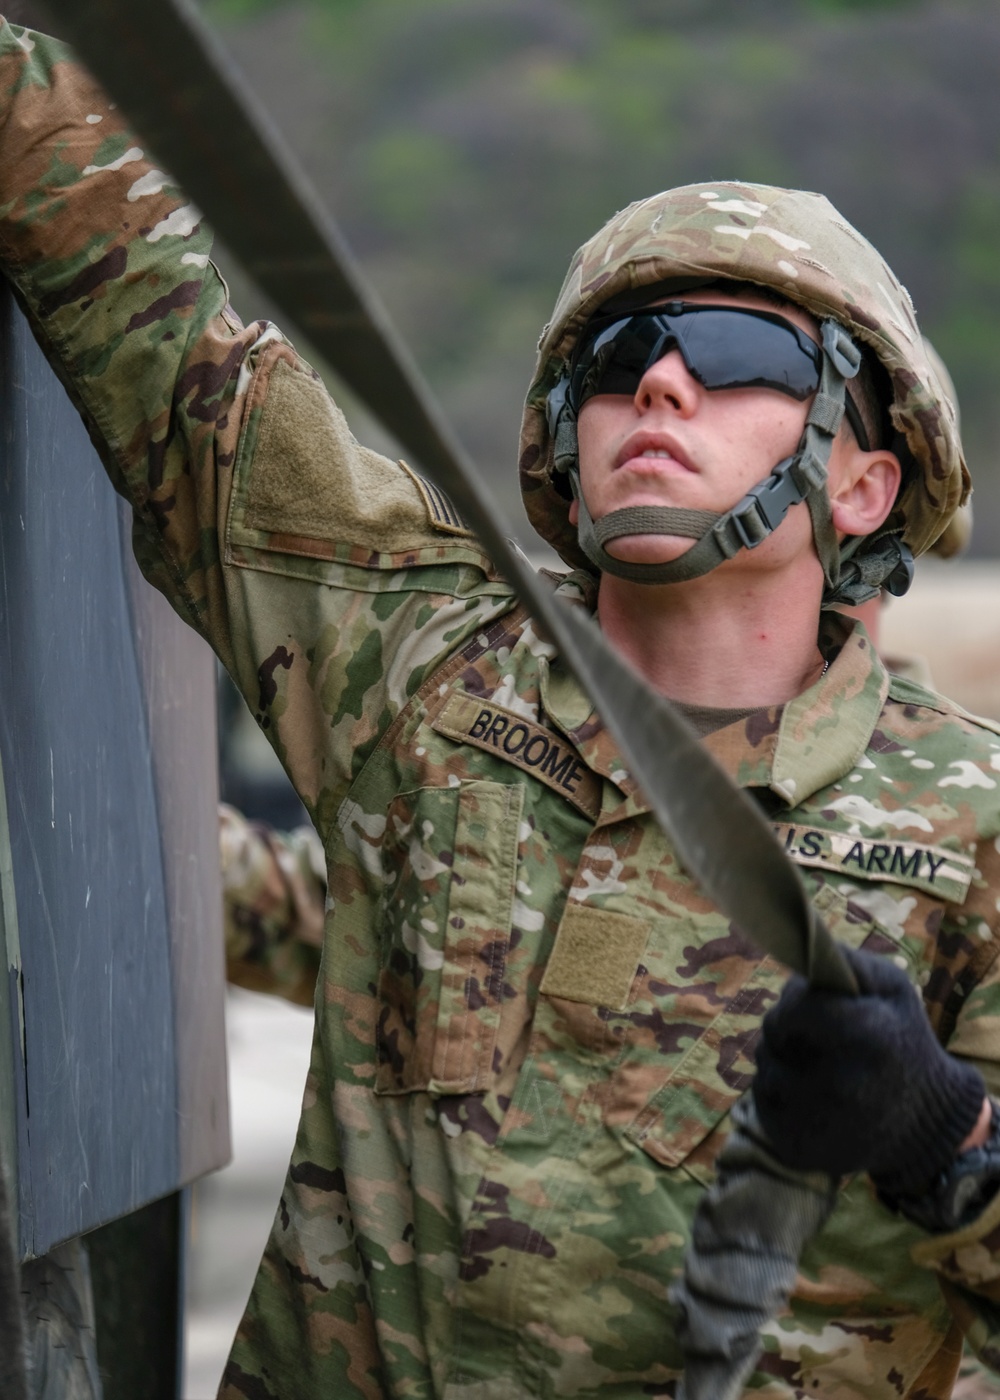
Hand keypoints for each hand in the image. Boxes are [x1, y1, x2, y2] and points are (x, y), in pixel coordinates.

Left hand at [752, 946, 985, 1195]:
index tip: (814, 1006)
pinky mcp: (794, 1146)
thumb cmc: (902, 1043)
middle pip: (772, 1034)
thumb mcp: (892, 988)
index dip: (797, 999)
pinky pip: (762, 1100)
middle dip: (787, 1027)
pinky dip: (780, 1092)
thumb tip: (796, 952)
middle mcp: (836, 1086)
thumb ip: (843, 962)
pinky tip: (813, 1096)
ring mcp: (813, 1123)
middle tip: (821, 1038)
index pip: (794, 1005)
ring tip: (821, 1067)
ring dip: (782, 1058)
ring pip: (764, 1066)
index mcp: (865, 1039)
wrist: (923, 1124)